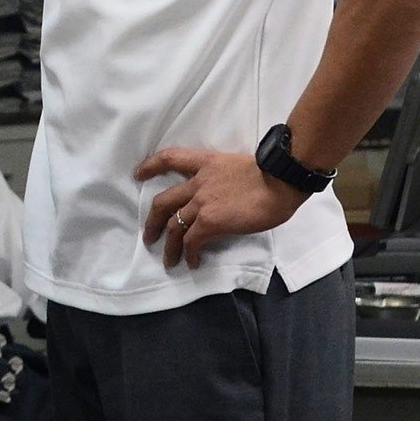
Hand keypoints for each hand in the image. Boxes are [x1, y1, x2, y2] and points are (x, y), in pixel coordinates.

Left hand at [135, 148, 308, 268]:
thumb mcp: (237, 167)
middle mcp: (198, 182)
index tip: (138, 174)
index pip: (170, 158)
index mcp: (206, 163)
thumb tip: (225, 196)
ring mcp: (201, 202)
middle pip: (163, 202)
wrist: (281, 179)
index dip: (150, 166)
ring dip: (168, 245)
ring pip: (173, 226)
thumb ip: (223, 179)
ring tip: (168, 259)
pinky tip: (192, 262)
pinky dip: (189, 254)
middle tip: (149, 235)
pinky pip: (191, 241)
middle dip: (152, 221)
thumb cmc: (271, 173)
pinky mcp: (210, 221)